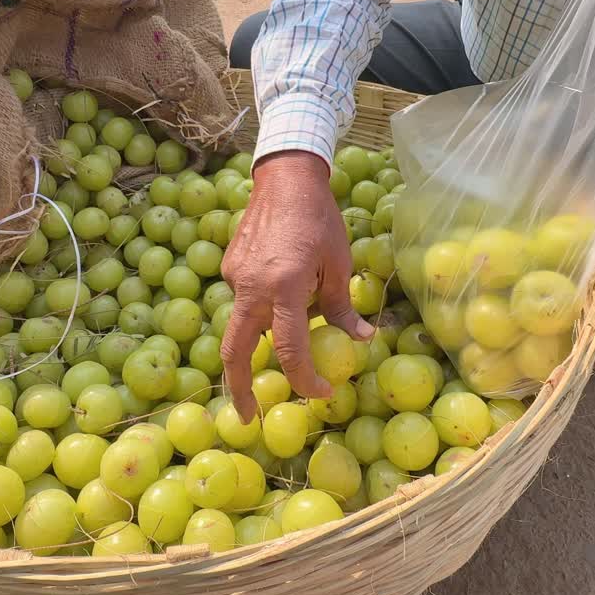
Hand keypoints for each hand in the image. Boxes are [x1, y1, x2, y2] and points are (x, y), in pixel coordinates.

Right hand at [220, 151, 374, 421]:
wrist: (285, 178)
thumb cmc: (320, 219)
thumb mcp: (339, 263)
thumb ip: (343, 307)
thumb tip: (363, 341)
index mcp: (285, 286)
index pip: (290, 349)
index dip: (305, 378)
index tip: (321, 392)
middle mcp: (252, 286)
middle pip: (236, 351)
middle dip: (239, 388)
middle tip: (248, 417)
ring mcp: (235, 276)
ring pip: (241, 325)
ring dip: (256, 345)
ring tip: (272, 354)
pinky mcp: (230, 267)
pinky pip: (244, 300)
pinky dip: (260, 310)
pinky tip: (279, 292)